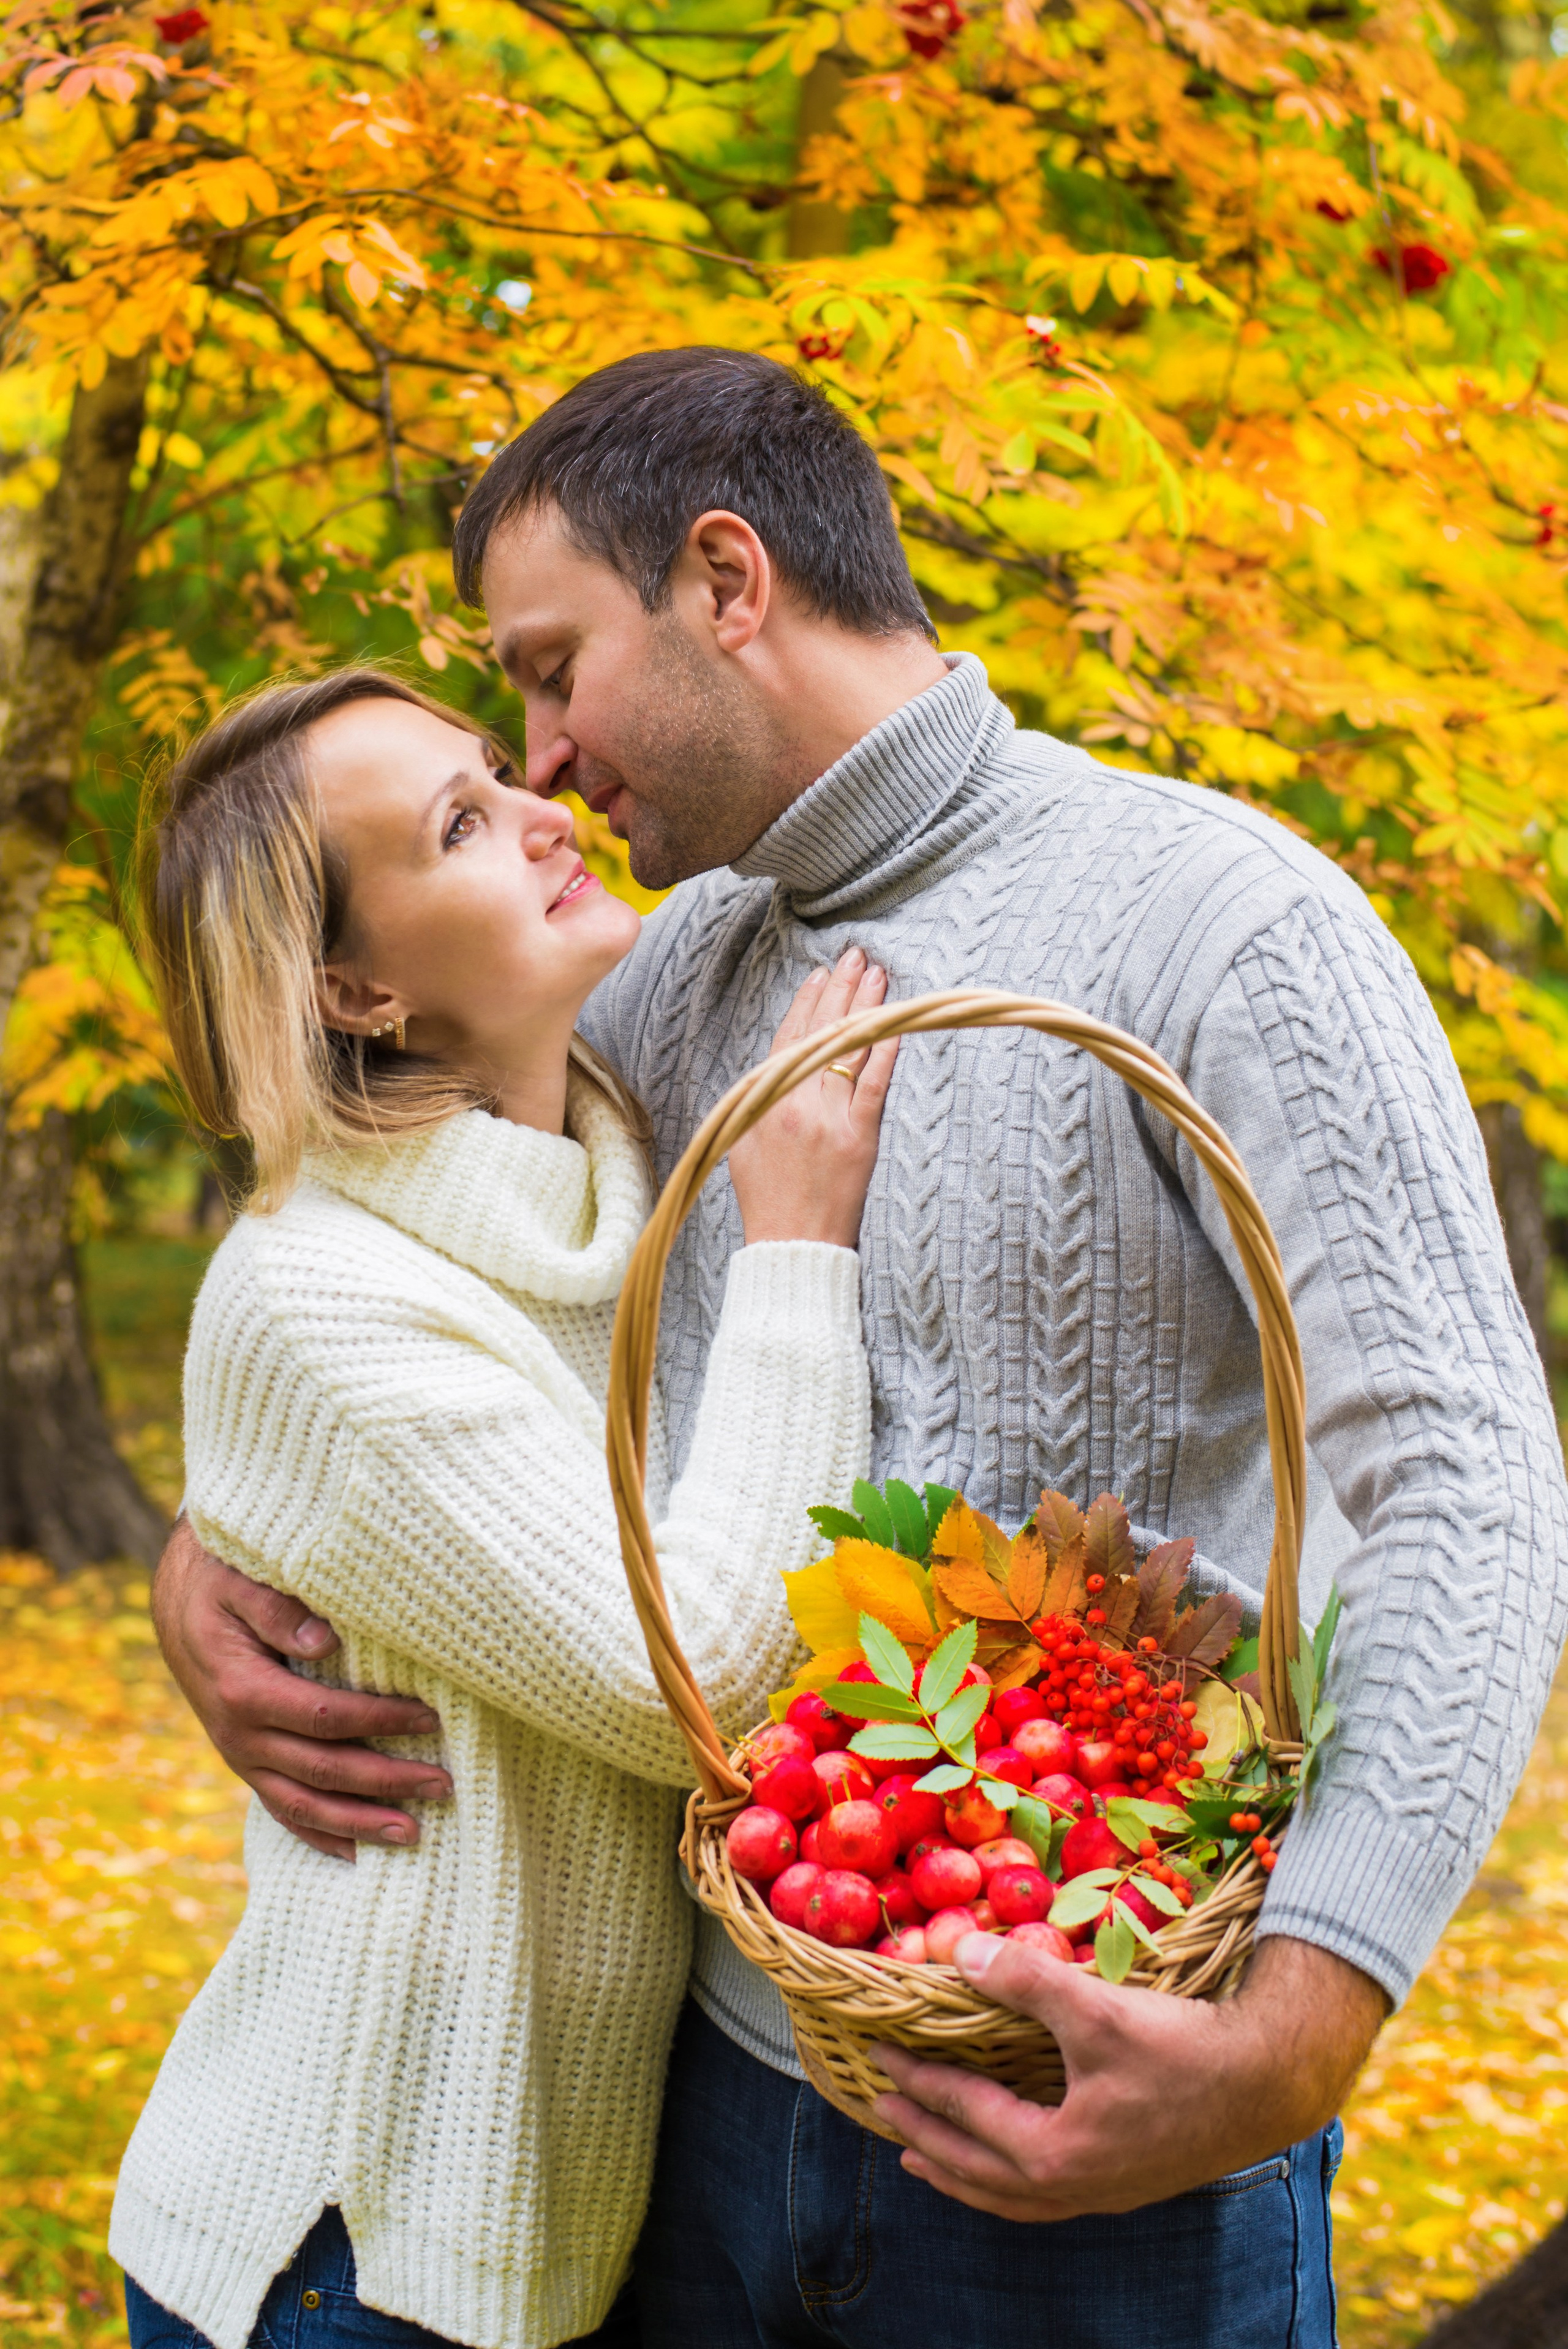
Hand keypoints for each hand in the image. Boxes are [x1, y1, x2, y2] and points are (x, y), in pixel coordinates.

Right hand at [152, 1517, 452, 1860]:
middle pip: (323, 1771)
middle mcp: (241, 1736)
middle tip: (444, 1785)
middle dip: (386, 1783)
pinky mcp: (247, 1766)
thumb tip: (324, 1637)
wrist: (178, 1605)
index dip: (380, 1720)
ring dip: (359, 1824)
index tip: (430, 1718)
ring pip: (303, 1806)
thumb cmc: (220, 1582)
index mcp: (244, 1690)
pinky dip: (320, 1836)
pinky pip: (282, 1811)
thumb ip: (277, 1608)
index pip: (325, 1717)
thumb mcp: (239, 1581)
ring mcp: (242, 1758)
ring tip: (415, 1835)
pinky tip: (357, 1855)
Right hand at [728, 947, 897, 1248]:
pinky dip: (886, 1052)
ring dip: (867, 1008)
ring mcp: (828, 1119)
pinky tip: (897, 1024)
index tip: (822, 974)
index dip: (807, 1002)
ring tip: (879, 975)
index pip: (788, 1036)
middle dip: (841, 990)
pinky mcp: (859, 1139)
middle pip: (821, 1032)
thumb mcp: (742, 1140)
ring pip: (849, 1050)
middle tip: (857, 956)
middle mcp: (794, 1103)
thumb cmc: (766, 1198)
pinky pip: (874, 1086)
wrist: (790, 1245)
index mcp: (763, 1100)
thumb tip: (775, 1064)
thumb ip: (757, 1098)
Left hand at [873, 1931, 1386, 2220]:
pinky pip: (1045, 2199)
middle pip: (976, 2170)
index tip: (879, 2056)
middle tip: (883, 2106)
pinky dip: (1009, 2186)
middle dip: (924, 2137)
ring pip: (1010, 2197)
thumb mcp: (1095, 2008)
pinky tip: (1011, 2167)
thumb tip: (958, 1954)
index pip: (965, 2113)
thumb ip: (1024, 1982)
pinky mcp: (1128, 2184)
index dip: (918, 2081)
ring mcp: (1102, 2193)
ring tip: (923, 2160)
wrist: (1270, 2084)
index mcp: (1054, 2152)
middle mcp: (1072, 2187)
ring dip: (962, 2176)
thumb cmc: (1181, 2049)